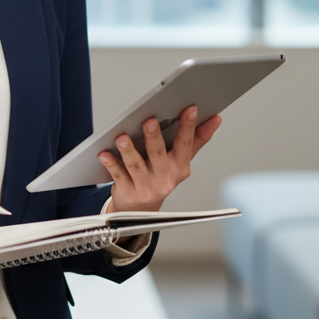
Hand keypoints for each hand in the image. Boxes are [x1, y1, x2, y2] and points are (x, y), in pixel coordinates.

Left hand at [98, 107, 221, 212]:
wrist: (141, 209)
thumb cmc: (161, 177)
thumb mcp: (181, 161)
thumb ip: (197, 139)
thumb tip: (215, 119)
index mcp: (179, 167)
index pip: (185, 144)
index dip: (189, 126)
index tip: (190, 108)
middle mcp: (164, 177)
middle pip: (158, 154)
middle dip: (154, 137)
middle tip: (150, 121)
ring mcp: (145, 186)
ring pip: (136, 166)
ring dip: (128, 150)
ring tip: (122, 137)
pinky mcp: (127, 190)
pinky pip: (118, 175)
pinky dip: (110, 164)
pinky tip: (104, 153)